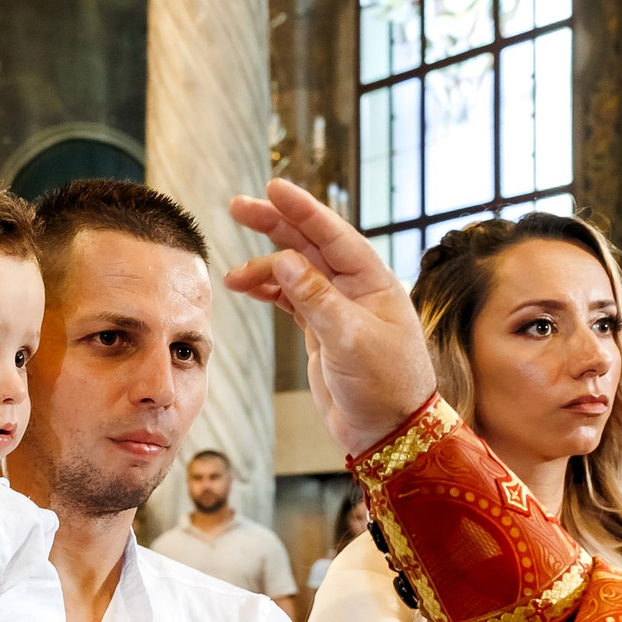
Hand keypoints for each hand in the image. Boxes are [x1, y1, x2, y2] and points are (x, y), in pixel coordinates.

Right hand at [227, 178, 436, 455]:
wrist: (390, 432)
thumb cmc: (385, 386)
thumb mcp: (350, 339)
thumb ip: (316, 297)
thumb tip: (284, 260)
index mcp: (373, 280)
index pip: (332, 234)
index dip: (301, 209)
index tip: (272, 188)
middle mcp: (356, 288)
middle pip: (310, 245)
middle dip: (274, 225)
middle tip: (239, 206)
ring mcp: (338, 309)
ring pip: (295, 273)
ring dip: (264, 268)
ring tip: (232, 274)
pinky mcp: (322, 331)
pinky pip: (291, 299)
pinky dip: (268, 292)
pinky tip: (246, 287)